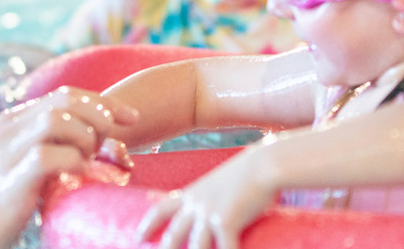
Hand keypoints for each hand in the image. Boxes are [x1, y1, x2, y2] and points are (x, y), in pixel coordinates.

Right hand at [0, 87, 138, 248]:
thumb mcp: (19, 168)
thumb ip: (49, 151)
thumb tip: (97, 150)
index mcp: (13, 123)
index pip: (65, 95)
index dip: (104, 102)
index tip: (131, 118)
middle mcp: (8, 130)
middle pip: (66, 101)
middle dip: (102, 115)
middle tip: (116, 142)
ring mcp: (5, 153)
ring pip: (57, 121)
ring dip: (86, 139)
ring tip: (91, 163)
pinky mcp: (7, 181)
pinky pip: (48, 156)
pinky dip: (73, 163)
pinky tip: (78, 179)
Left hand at [135, 150, 275, 248]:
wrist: (265, 164)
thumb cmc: (250, 172)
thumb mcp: (222, 182)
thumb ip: (214, 196)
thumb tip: (218, 208)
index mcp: (193, 193)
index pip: (161, 209)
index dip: (148, 224)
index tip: (138, 237)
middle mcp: (196, 204)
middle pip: (173, 234)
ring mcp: (209, 214)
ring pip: (195, 247)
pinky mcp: (226, 222)